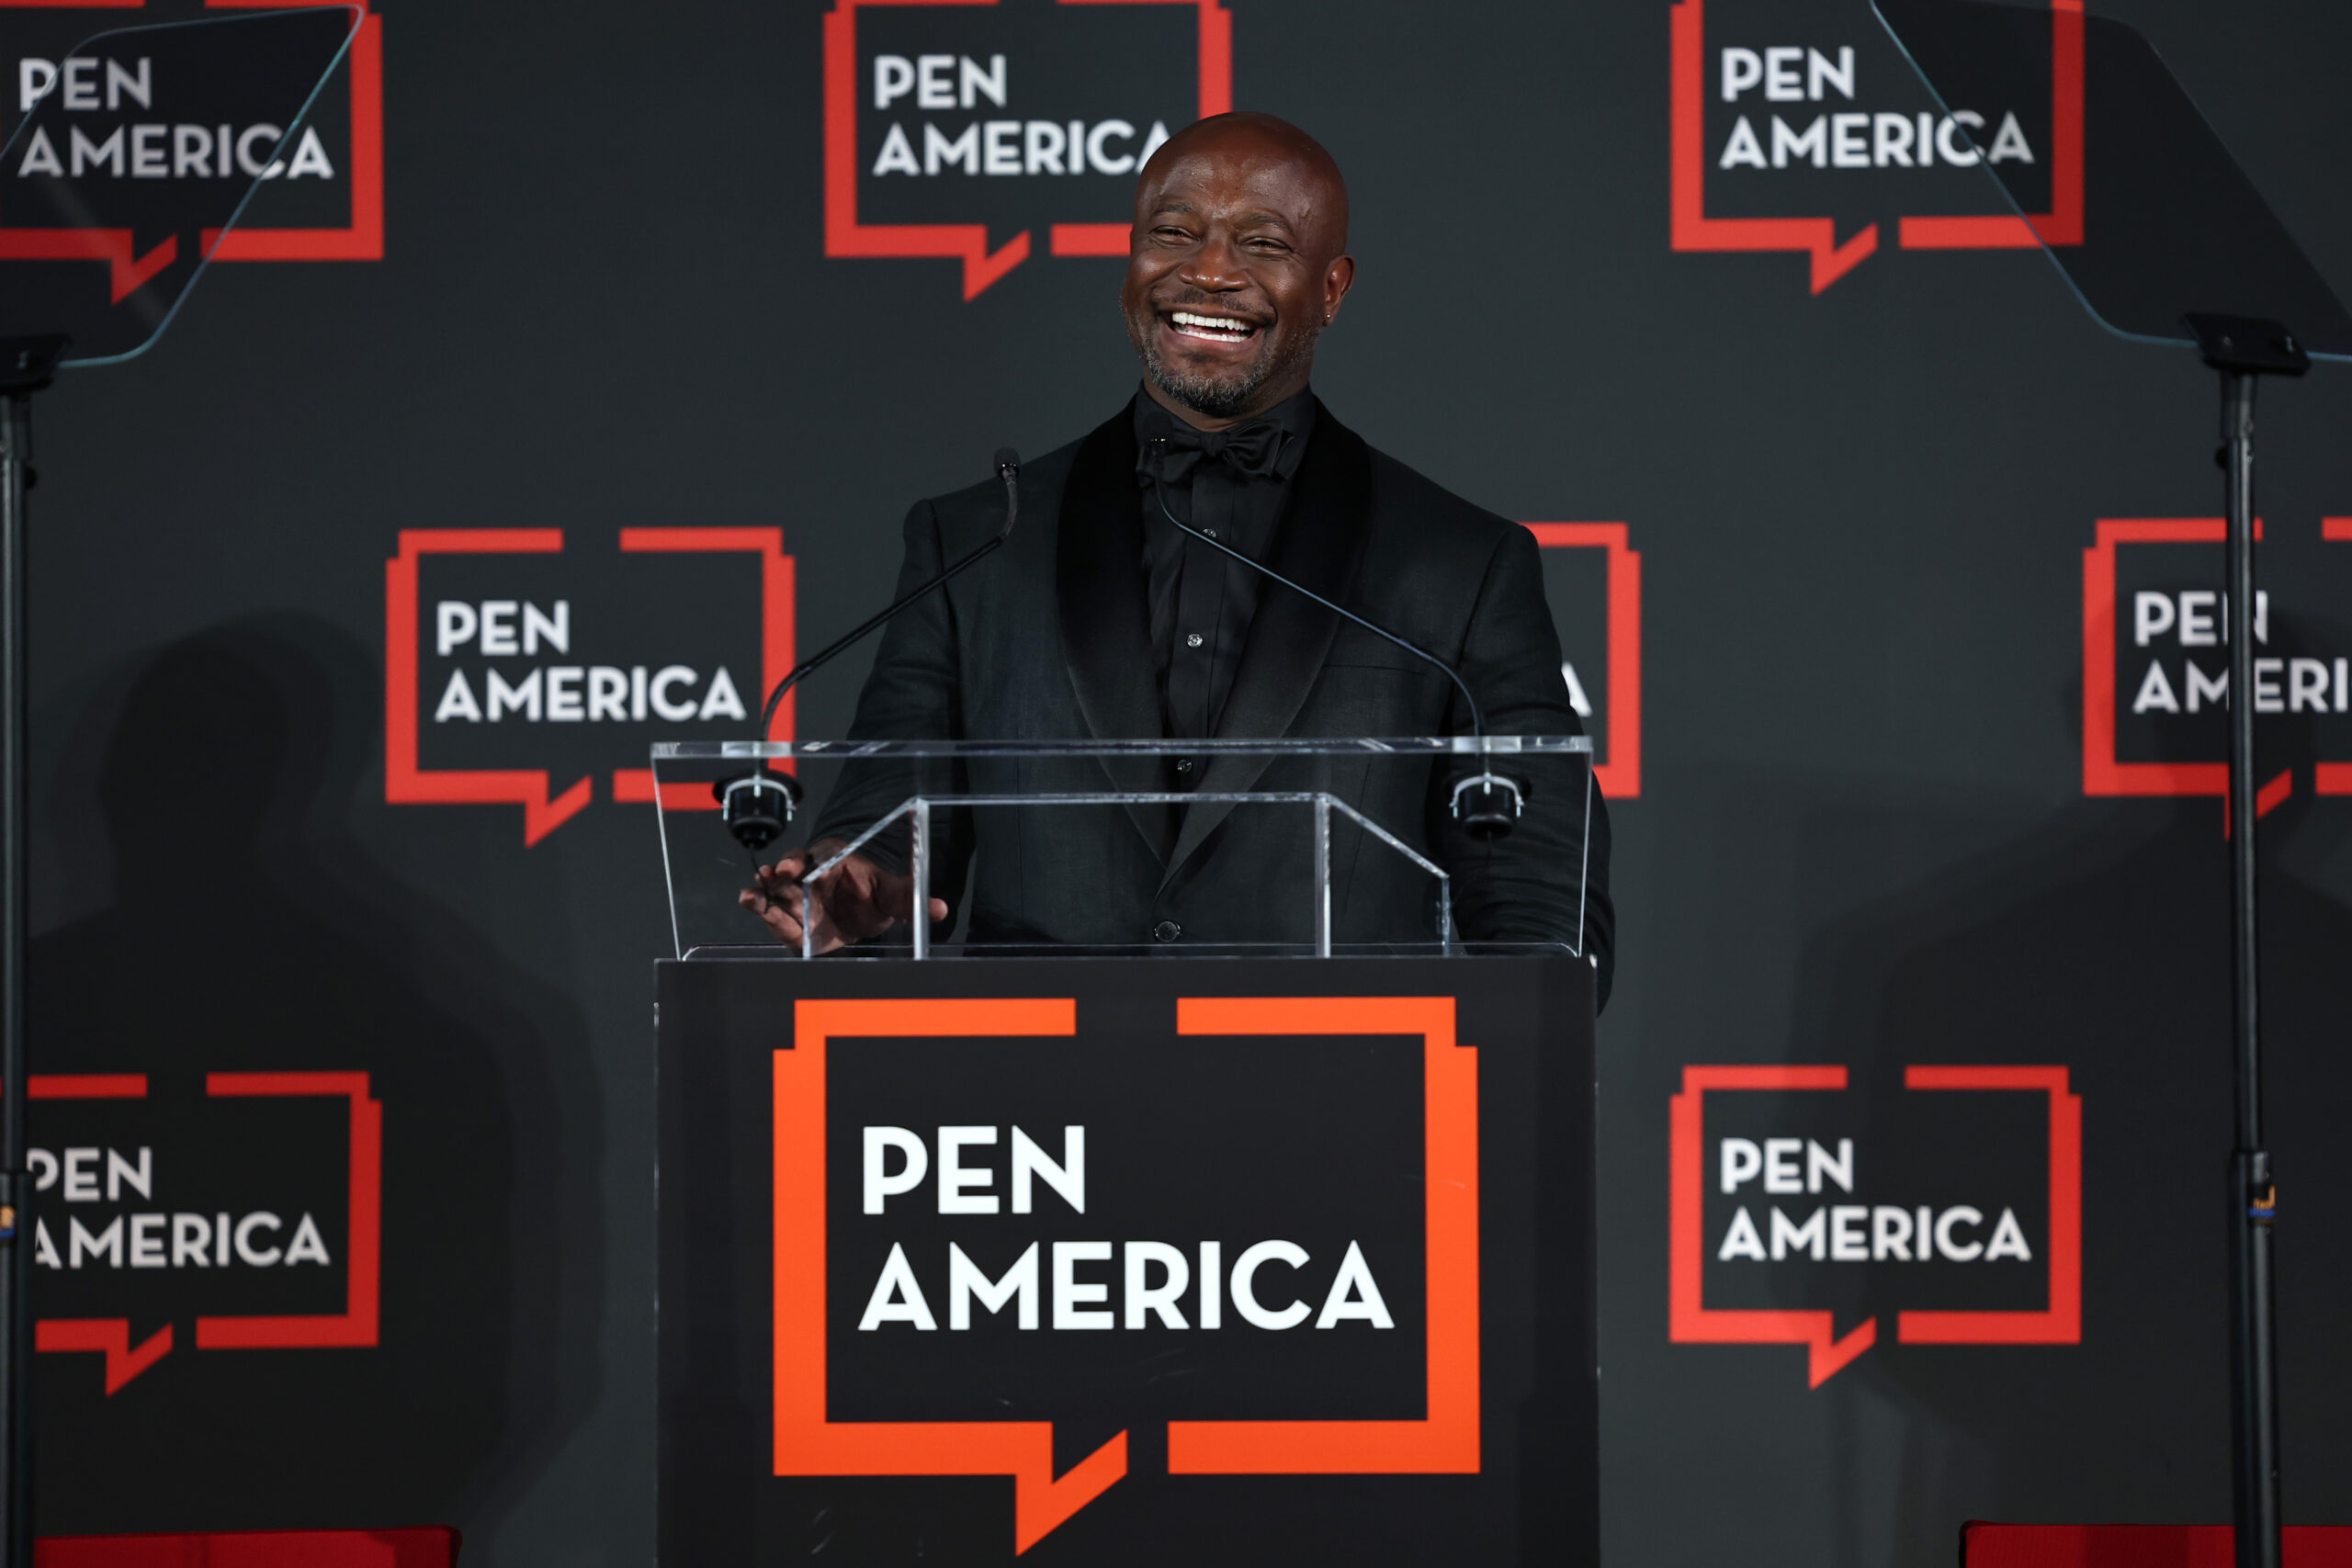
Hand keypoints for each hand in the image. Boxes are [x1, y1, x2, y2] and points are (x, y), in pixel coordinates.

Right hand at [739, 839, 949, 952]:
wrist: (863, 915)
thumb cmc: (871, 892)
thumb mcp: (891, 893)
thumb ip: (910, 899)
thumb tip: (939, 908)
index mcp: (833, 860)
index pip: (814, 858)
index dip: (802, 862)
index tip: (793, 869)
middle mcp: (810, 877)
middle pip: (789, 874)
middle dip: (777, 876)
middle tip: (770, 877)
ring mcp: (797, 898)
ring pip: (775, 892)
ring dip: (762, 892)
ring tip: (750, 895)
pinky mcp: (790, 920)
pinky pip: (773, 914)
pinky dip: (760, 908)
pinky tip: (749, 902)